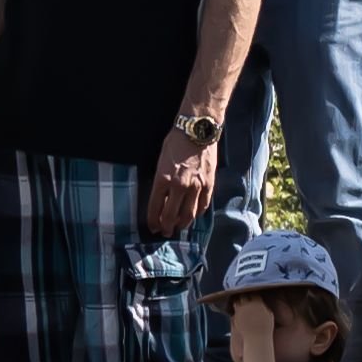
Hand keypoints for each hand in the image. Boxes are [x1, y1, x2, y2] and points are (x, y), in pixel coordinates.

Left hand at [143, 126, 214, 242]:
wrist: (197, 129)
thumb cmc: (176, 141)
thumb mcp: (161, 161)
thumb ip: (161, 181)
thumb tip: (162, 198)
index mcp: (163, 179)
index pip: (155, 208)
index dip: (153, 221)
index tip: (153, 227)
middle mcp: (179, 186)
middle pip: (171, 216)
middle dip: (166, 227)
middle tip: (165, 232)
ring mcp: (196, 186)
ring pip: (189, 215)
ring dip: (182, 224)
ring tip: (179, 227)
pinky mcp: (209, 184)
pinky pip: (203, 205)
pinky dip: (198, 213)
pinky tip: (194, 215)